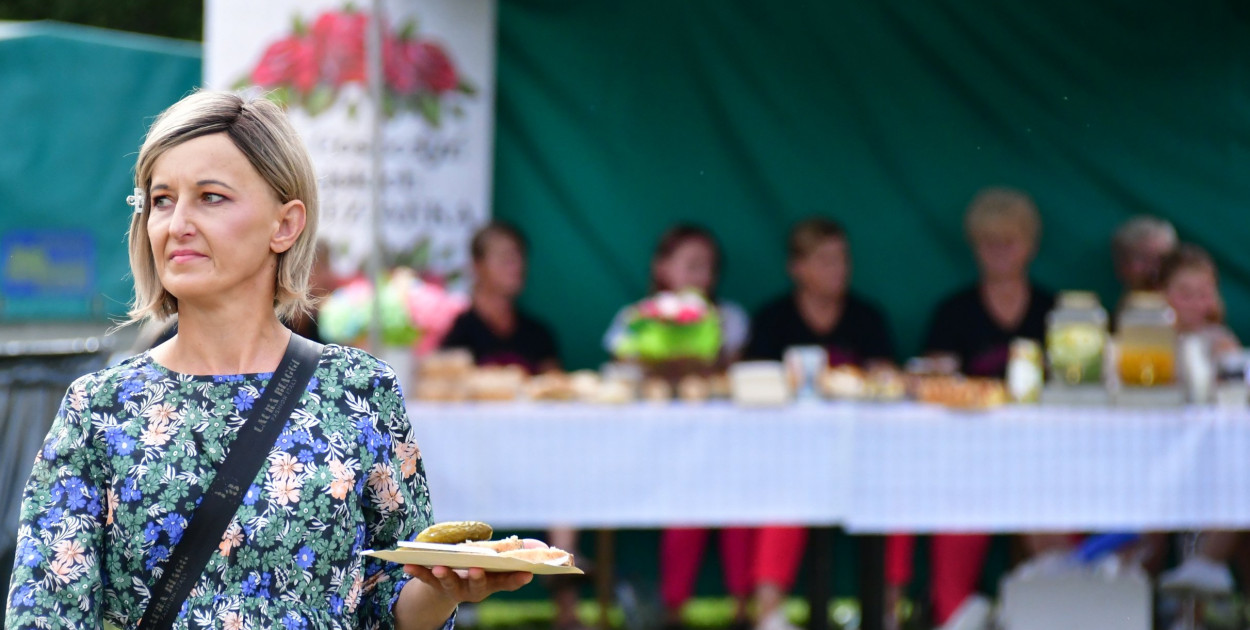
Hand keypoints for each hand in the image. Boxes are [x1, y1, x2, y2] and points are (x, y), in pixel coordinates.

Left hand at [401, 538, 547, 603]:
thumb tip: (543, 547)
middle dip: (477, 577)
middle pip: (477, 585)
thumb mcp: (501, 557)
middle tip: (476, 569)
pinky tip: (406, 564)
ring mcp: (453, 588)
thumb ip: (521, 551)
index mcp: (493, 581)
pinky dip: (416, 572)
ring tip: (440, 567)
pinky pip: (424, 579)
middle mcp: (475, 588)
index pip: (508, 581)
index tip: (527, 573)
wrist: (450, 585)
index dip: (517, 578)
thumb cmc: (483, 565)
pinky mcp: (434, 584)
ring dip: (445, 576)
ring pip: (450, 584)